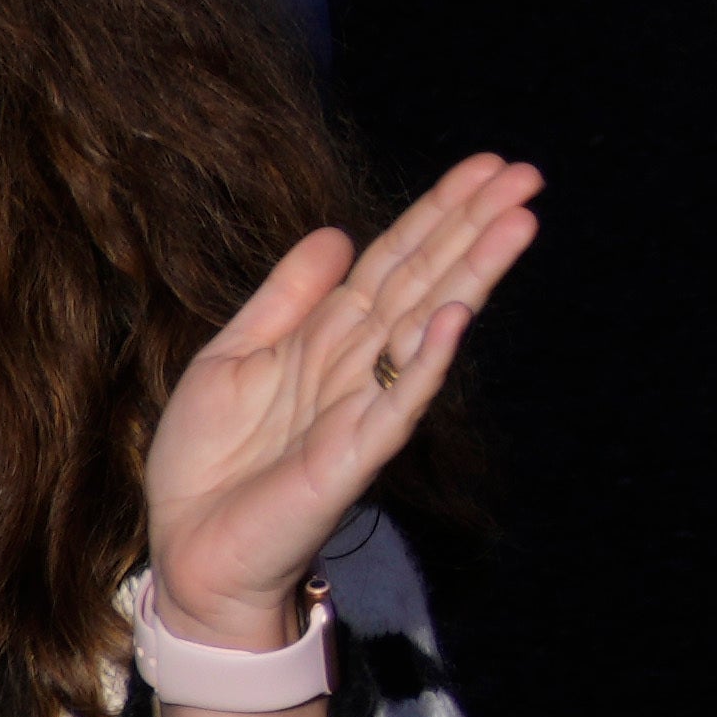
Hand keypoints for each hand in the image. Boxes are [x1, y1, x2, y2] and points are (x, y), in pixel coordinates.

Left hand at [141, 154, 536, 649]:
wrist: (187, 551)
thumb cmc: (208, 462)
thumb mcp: (232, 356)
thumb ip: (285, 298)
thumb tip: (338, 231)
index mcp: (328, 337)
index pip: (395, 260)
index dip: (438, 212)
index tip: (487, 166)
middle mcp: (356, 365)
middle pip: (424, 281)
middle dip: (474, 227)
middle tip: (528, 176)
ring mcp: (360, 409)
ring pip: (424, 329)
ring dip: (473, 275)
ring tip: (518, 224)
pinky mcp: (348, 460)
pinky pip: (394, 406)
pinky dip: (424, 364)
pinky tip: (454, 320)